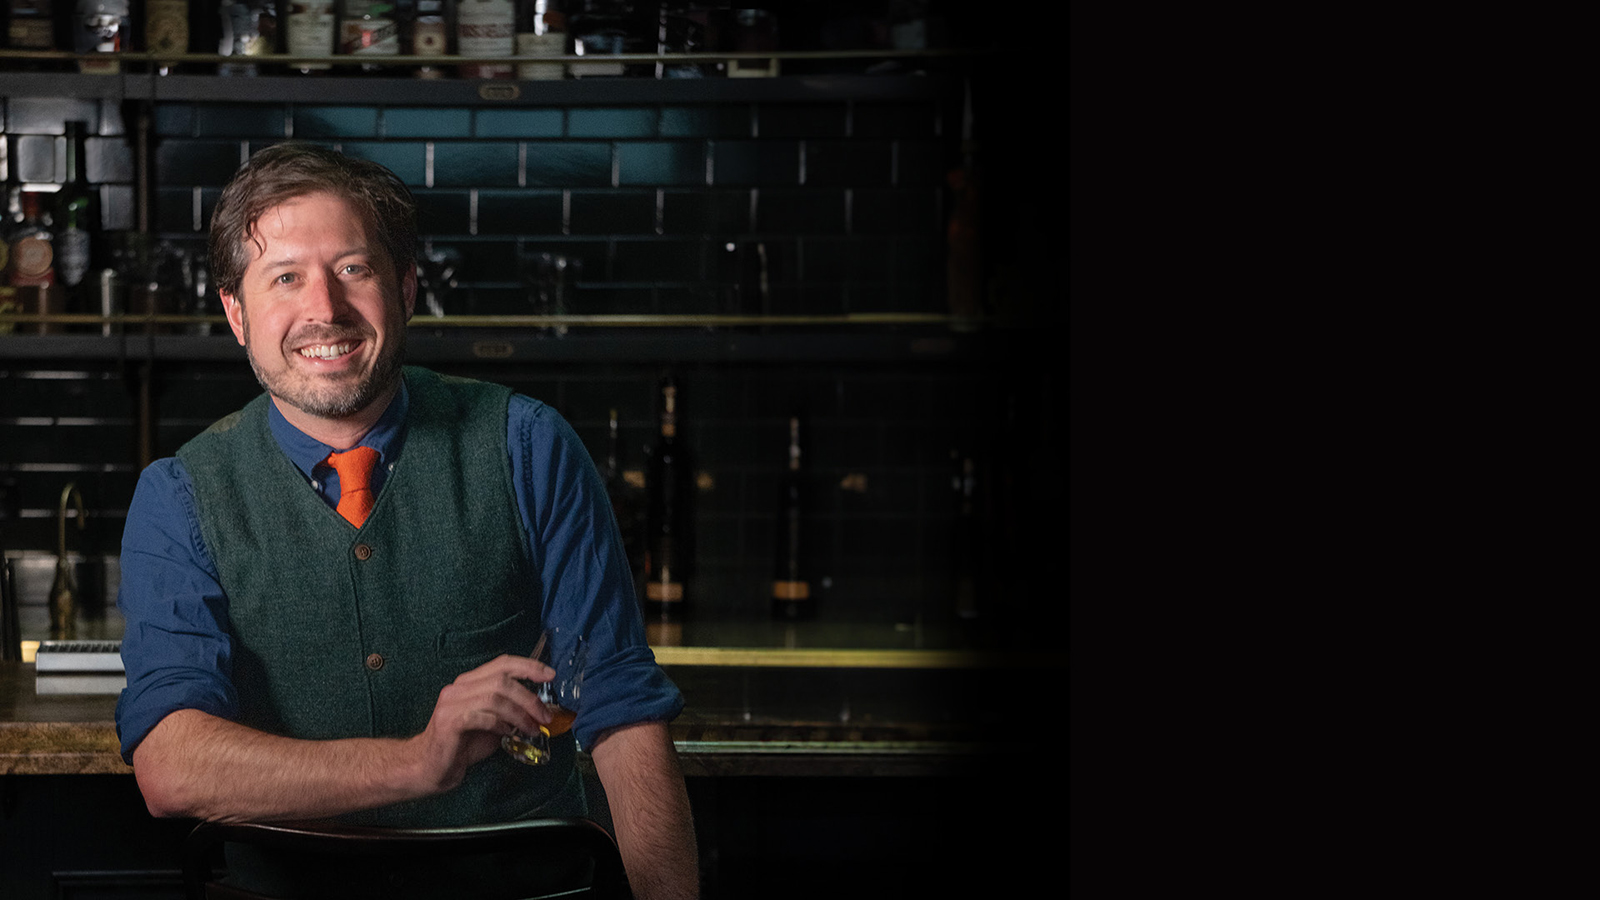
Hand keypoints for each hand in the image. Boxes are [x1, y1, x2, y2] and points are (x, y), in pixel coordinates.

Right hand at [409, 654, 555, 791]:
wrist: (430, 767)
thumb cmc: (463, 746)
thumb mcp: (494, 724)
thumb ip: (511, 712)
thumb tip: (541, 710)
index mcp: (470, 682)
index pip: (502, 663)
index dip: (528, 666)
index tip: (550, 675)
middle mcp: (459, 687)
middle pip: (502, 680)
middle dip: (529, 697)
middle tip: (545, 716)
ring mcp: (451, 703)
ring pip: (494, 697)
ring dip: (519, 714)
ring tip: (531, 729)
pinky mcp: (449, 722)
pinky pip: (482, 717)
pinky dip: (501, 725)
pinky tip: (508, 735)